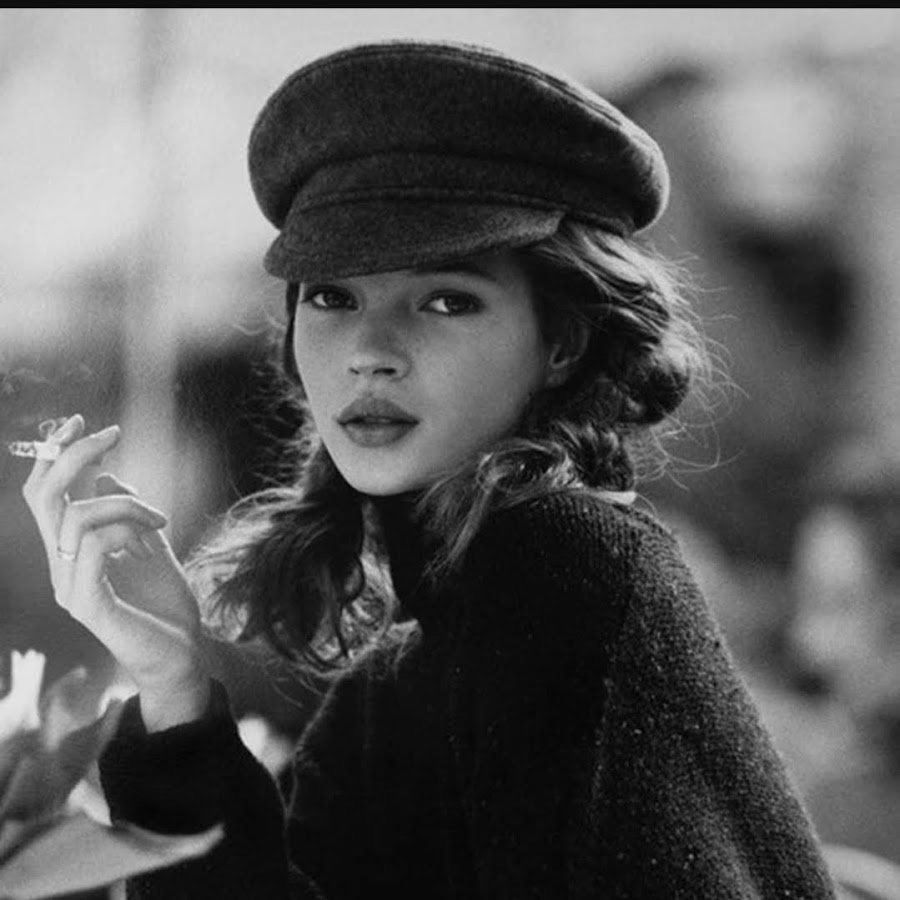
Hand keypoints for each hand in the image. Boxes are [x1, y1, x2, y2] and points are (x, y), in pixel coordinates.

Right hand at [21, 415, 210, 729]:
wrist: (184, 654)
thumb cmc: (168, 606)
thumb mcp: (151, 547)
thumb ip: (128, 515)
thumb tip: (105, 476)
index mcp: (71, 551)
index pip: (46, 495)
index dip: (56, 454)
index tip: (81, 421)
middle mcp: (61, 566)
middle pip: (45, 497)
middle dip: (74, 455)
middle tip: (112, 433)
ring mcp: (70, 586)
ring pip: (75, 516)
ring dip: (125, 504)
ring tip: (160, 522)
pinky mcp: (87, 604)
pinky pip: (90, 547)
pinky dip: (123, 531)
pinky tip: (149, 542)